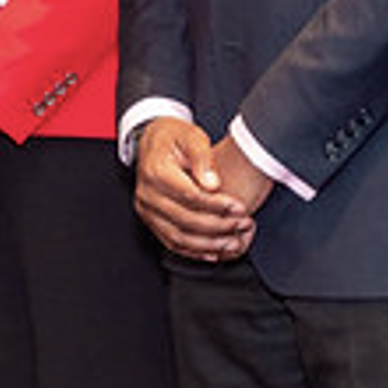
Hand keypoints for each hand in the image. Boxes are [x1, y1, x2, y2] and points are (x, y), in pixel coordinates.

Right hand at [132, 115, 254, 261]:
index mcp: (156, 172)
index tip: (239, 207)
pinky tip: (213, 251)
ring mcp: (147, 210)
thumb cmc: (174, 137)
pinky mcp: (151, 220)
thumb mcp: (191, 136)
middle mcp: (147, 194)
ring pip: (178, 237)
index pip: (190, 196)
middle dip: (217, 226)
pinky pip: (171, 242)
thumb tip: (212, 184)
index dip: (217, 205)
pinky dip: (193, 251)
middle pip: (185, 220)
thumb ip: (203, 157)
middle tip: (241, 224)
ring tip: (232, 242)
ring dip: (207, 244)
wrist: (152, 141)